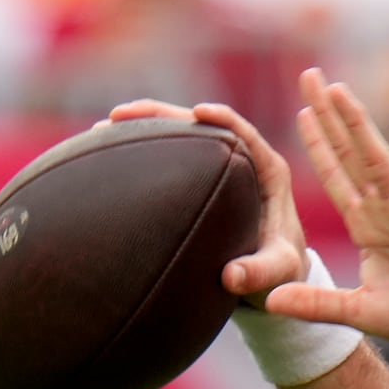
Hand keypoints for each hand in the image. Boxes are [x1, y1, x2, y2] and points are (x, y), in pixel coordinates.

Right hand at [102, 99, 308, 307]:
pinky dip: (143, 150)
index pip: (245, 133)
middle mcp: (244, 162)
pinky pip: (170, 156)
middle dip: (163, 114)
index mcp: (269, 171)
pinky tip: (108, 152)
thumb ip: (261, 272)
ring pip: (181, 136)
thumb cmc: (283, 270)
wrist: (276, 276)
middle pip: (201, 125)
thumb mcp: (278, 270)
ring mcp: (220, 168)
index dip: (222, 118)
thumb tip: (231, 277)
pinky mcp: (200, 180)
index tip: (198, 112)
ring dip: (145, 128)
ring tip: (104, 127)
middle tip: (122, 114)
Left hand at [278, 67, 388, 351]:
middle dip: (329, 116)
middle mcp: (386, 210)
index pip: (337, 176)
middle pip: (351, 154)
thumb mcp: (359, 311)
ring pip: (378, 161)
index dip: (319, 144)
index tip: (302, 111)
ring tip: (339, 91)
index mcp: (369, 226)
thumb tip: (269, 304)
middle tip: (310, 75)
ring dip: (358, 126)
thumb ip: (316, 304)